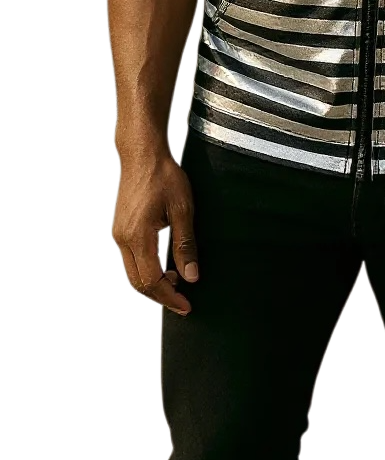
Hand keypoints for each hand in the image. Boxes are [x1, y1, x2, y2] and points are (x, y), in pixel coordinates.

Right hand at [111, 148, 199, 316]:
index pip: (151, 280)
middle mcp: (122, 239)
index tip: (187, 306)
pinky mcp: (118, 230)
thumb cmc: (164, 176)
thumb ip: (185, 244)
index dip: (169, 297)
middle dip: (160, 296)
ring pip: (132, 274)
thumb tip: (191, 277)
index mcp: (138, 236)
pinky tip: (164, 267)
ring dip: (152, 285)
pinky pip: (129, 261)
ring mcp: (117, 235)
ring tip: (177, 284)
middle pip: (138, 283)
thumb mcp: (182, 208)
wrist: (141, 153)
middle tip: (183, 302)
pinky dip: (145, 271)